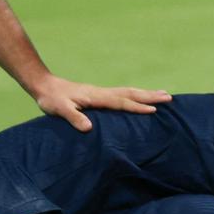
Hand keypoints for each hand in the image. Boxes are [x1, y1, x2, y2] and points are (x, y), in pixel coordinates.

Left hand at [31, 76, 170, 132]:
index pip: (120, 102)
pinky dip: (135, 95)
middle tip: (169, 97)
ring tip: (163, 94)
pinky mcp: (98, 95)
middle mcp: (101, 92)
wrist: (44, 86)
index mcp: (96, 97)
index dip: (137, 107)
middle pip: (130, 93)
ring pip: (128, 92)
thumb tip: (89, 128)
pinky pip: (122, 94)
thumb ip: (73, 118)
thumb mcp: (59, 110)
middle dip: (149, 96)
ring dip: (146, 94)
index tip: (153, 110)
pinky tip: (139, 98)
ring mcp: (101, 92)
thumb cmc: (51, 99)